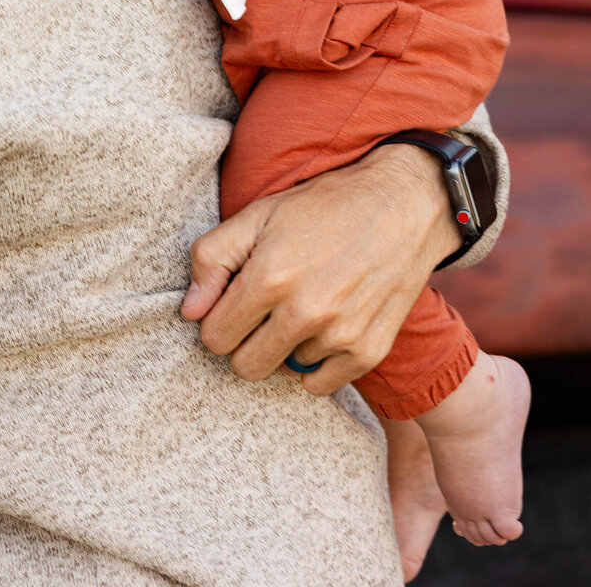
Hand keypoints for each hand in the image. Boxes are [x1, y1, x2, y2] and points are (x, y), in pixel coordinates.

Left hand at [180, 144, 459, 393]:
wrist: (401, 205)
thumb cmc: (323, 206)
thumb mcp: (258, 214)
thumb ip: (213, 259)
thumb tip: (189, 311)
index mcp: (270, 277)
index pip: (214, 338)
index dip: (218, 319)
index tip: (233, 302)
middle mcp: (304, 312)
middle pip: (245, 366)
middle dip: (246, 341)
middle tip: (263, 309)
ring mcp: (340, 336)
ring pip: (284, 371)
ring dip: (287, 344)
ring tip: (305, 301)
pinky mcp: (369, 351)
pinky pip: (320, 385)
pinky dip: (317, 361)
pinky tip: (326, 323)